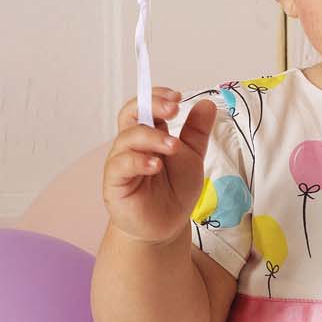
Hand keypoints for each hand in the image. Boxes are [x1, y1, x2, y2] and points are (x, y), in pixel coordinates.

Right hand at [102, 88, 217, 243]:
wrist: (167, 225)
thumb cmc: (175, 190)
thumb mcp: (192, 157)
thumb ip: (197, 131)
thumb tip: (206, 103)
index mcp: (149, 134)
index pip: (146, 105)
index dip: (158, 96)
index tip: (177, 97)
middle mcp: (132, 144)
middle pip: (131, 113)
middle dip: (152, 106)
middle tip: (174, 109)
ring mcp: (121, 161)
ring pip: (127, 138)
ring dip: (152, 137)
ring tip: (174, 146)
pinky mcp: (115, 182)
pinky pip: (120, 165)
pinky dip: (137, 161)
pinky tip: (155, 165)